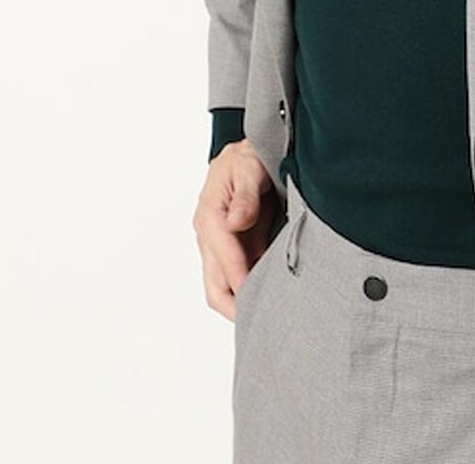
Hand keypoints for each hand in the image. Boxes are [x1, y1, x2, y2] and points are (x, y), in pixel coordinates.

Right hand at [192, 137, 279, 321]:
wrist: (246, 152)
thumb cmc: (246, 156)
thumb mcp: (248, 167)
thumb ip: (245, 195)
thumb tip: (236, 221)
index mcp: (210, 216)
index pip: (225, 257)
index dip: (241, 277)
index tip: (257, 297)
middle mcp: (208, 234)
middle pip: (214, 284)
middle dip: (234, 306)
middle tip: (259, 323)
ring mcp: (217, 243)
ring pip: (222, 285)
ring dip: (240, 301)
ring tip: (265, 317)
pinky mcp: (230, 246)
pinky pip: (233, 275)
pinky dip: (246, 289)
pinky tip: (266, 296)